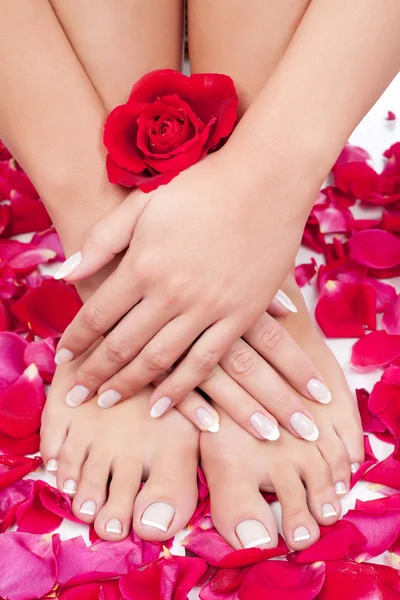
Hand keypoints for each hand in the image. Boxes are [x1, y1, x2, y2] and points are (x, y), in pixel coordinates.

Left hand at [55, 150, 322, 420]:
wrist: (266, 181)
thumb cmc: (201, 187)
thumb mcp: (142, 203)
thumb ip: (102, 240)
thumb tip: (65, 273)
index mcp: (143, 265)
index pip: (96, 314)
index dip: (75, 339)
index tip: (62, 357)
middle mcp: (170, 294)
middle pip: (121, 345)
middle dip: (93, 373)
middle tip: (76, 395)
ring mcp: (207, 308)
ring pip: (158, 360)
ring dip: (129, 385)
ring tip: (107, 402)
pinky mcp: (239, 316)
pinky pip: (205, 361)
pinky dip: (181, 388)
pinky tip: (162, 405)